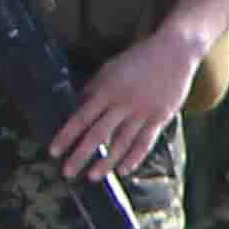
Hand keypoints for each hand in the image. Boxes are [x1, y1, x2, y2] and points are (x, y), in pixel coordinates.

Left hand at [53, 27, 200, 181]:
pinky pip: (145, 142)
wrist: (174, 51)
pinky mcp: (160, 117)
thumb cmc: (138, 59)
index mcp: (107, 90)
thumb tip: (77, 107)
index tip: (53, 151)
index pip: (81, 118)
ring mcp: (142, 112)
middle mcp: (123, 103)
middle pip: (98, 134)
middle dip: (81, 155)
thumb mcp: (110, 69)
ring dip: (106, 162)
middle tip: (68, 173)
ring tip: (93, 177)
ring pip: (121, 143)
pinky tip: (123, 170)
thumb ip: (94, 89)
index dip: (66, 136)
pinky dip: (134, 158)